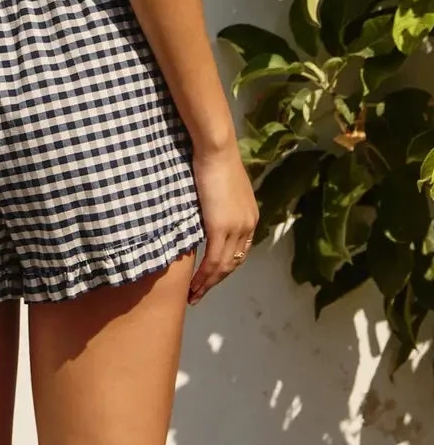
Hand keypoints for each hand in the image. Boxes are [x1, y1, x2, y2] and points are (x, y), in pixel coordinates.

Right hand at [188, 139, 258, 304]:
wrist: (216, 149)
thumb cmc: (214, 159)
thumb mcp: (221, 186)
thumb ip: (218, 203)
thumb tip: (206, 210)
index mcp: (250, 217)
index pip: (240, 251)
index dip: (226, 268)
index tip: (211, 278)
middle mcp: (248, 226)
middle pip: (233, 264)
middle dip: (216, 282)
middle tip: (200, 294)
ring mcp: (236, 229)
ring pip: (223, 267)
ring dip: (208, 284)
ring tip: (194, 295)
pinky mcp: (221, 228)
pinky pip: (213, 261)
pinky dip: (204, 277)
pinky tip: (194, 286)